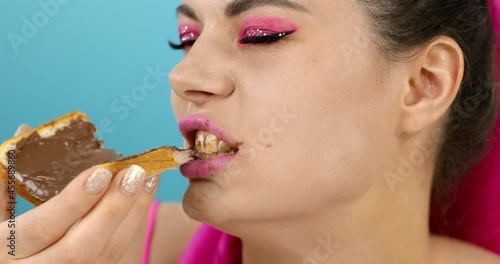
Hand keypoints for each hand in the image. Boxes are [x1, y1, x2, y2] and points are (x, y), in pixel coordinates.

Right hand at [0, 124, 160, 262]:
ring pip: (105, 255)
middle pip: (78, 250)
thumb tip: (26, 131)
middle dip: (111, 210)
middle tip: (134, 174)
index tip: (101, 172)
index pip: (39, 229)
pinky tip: (143, 195)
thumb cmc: (1, 239)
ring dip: (131, 214)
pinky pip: (114, 254)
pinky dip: (132, 223)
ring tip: (148, 177)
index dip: (71, 203)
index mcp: (1, 251)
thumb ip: (7, 180)